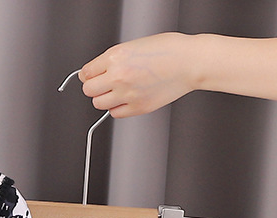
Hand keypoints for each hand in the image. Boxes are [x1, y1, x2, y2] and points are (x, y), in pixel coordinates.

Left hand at [78, 32, 196, 117]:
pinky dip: (117, 108)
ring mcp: (127, 94)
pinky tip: (126, 99)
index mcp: (116, 57)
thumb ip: (114, 59)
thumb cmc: (169, 50)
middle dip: (94, 87)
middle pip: (89, 90)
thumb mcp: (134, 45)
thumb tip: (98, 70)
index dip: (88, 74)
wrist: (190, 62)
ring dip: (104, 99)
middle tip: (102, 84)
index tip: (91, 76)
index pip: (86, 72)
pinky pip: (115, 114)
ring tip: (116, 91)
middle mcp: (119, 76)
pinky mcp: (137, 107)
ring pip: (99, 104)